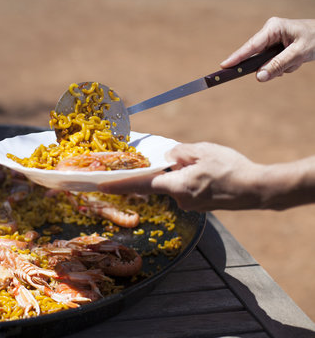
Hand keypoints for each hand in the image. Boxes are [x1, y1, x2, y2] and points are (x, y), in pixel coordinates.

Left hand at [99, 143, 266, 211]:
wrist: (258, 190)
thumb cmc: (230, 168)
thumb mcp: (202, 151)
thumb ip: (179, 153)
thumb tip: (168, 158)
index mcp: (175, 186)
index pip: (139, 185)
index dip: (118, 184)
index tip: (100, 186)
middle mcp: (179, 199)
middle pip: (161, 182)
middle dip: (163, 170)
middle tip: (181, 160)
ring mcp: (191, 205)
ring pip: (177, 184)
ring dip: (181, 173)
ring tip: (206, 164)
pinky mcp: (201, 206)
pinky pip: (188, 189)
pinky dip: (192, 179)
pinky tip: (209, 172)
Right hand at [220, 17, 314, 81]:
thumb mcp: (298, 53)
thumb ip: (278, 65)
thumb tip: (258, 77)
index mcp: (273, 28)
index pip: (251, 46)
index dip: (237, 57)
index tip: (224, 66)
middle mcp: (269, 33)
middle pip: (257, 57)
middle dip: (272, 65)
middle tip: (288, 65)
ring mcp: (271, 41)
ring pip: (266, 63)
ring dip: (281, 67)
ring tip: (297, 60)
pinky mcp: (274, 49)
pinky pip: (272, 64)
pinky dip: (284, 67)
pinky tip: (295, 61)